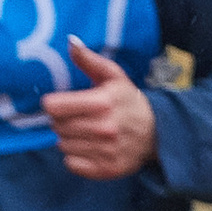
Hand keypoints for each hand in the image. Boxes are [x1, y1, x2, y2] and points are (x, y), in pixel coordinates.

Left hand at [44, 38, 156, 179]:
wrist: (157, 132)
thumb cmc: (128, 101)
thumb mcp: (113, 77)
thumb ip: (89, 60)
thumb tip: (71, 41)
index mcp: (103, 102)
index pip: (55, 107)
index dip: (54, 105)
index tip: (61, 103)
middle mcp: (104, 127)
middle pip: (57, 127)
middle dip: (62, 121)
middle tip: (79, 118)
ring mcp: (105, 150)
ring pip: (62, 145)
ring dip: (69, 138)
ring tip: (87, 132)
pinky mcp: (105, 169)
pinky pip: (71, 163)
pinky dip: (76, 157)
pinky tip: (90, 147)